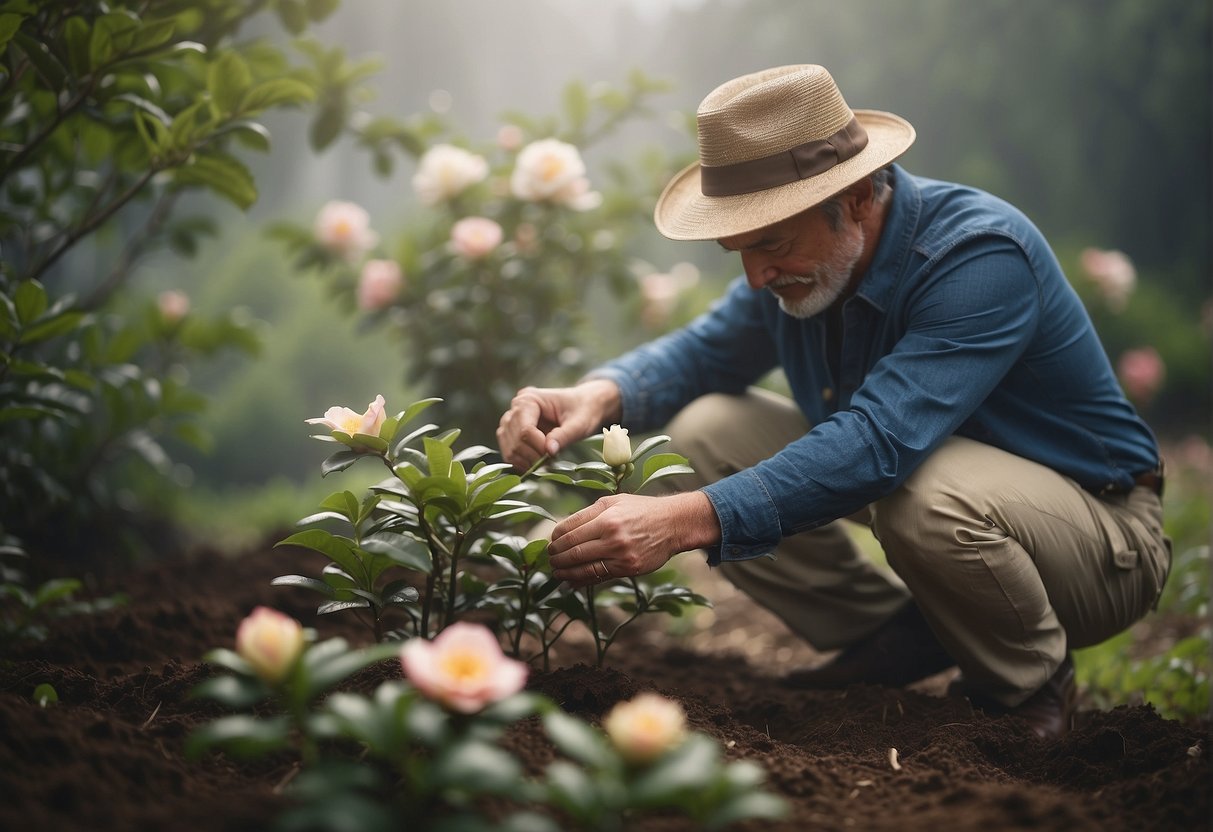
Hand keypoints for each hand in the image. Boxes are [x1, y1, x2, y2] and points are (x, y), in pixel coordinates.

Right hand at [496, 379, 620, 470]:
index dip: (537, 446)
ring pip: (508, 446)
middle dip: (531, 455)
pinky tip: (536, 464)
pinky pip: (509, 451)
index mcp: (530, 399)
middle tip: (550, 462)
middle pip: (514, 439)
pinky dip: (521, 461)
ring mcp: (513, 419)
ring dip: (525, 460)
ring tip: (544, 463)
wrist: (585, 405)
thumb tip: (549, 451)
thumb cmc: (584, 410)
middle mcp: (517, 406)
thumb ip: (564, 436)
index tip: (553, 455)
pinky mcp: (514, 432)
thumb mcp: (579, 424)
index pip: (525, 429)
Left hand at [547, 492, 719, 587]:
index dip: (555, 539)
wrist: (673, 523)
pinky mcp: (628, 569)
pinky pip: (599, 577)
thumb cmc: (642, 510)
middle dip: (556, 556)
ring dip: (565, 571)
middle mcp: (612, 536)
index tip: (551, 542)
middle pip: (573, 550)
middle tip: (550, 558)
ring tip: (556, 571)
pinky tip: (572, 581)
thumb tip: (563, 531)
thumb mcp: (614, 501)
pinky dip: (581, 581)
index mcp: (606, 517)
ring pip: (583, 567)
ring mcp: (621, 555)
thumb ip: (588, 514)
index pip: (569, 530)